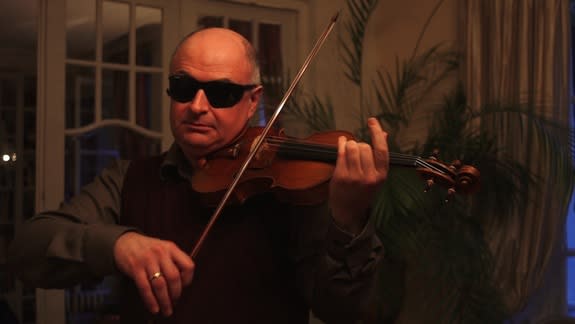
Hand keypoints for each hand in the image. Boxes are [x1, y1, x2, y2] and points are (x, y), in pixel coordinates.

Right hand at [113, 232, 194, 316]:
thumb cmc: (147, 248)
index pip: (187, 265)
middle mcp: (161, 253)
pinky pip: (145, 287)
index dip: (188, 279)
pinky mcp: (135, 268)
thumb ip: (173, 261)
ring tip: (166, 309)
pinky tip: (154, 307)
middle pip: (174, 277)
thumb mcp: (164, 248)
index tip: (184, 288)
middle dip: (175, 294)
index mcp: (171, 248)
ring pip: (160, 285)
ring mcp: (147, 260)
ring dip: (164, 301)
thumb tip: (181, 284)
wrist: (125, 242)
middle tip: (174, 303)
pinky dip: (150, 300)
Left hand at [329, 117, 388, 234]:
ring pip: (352, 147)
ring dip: (349, 145)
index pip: (382, 150)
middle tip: (356, 151)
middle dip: (359, 144)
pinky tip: (341, 144)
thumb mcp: (376, 175)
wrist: (349, 211)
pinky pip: (340, 153)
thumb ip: (379, 155)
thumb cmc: (363, 190)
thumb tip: (384, 134)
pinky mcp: (341, 176)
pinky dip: (340, 145)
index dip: (377, 132)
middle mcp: (369, 176)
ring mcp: (354, 177)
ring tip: (349, 151)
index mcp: (381, 175)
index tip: (372, 121)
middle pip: (364, 146)